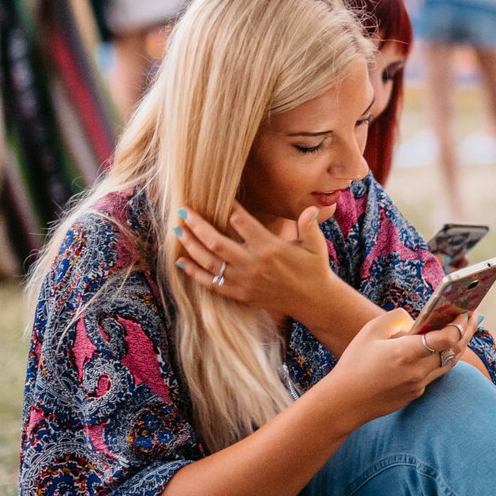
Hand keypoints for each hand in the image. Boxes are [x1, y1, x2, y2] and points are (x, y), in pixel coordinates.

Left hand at [172, 204, 336, 322]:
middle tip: (183, 211)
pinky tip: (181, 261)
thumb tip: (311, 209)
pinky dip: (194, 273)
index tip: (217, 194)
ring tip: (178, 230)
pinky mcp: (240, 294)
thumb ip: (310, 226)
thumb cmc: (314, 269)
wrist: (313, 301)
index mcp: (270, 248)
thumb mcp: (316, 246)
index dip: (228, 206)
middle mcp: (253, 264)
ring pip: (209, 262)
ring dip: (191, 245)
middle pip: (216, 242)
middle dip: (197, 225)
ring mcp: (244, 281)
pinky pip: (212, 283)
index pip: (241, 221)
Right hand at [316, 310, 478, 431]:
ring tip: (465, 330)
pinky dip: (443, 359)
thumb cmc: (354, 364)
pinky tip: (443, 348)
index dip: (458, 324)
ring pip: (448, 364)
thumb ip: (396, 319)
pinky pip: (435, 373)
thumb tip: (416, 320)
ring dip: (459, 346)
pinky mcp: (415, 394)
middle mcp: (417, 371)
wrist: (344, 402)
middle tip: (474, 316)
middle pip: (453, 351)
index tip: (465, 311)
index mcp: (405, 353)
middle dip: (466, 332)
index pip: (445, 339)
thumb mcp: (370, 331)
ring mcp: (418, 385)